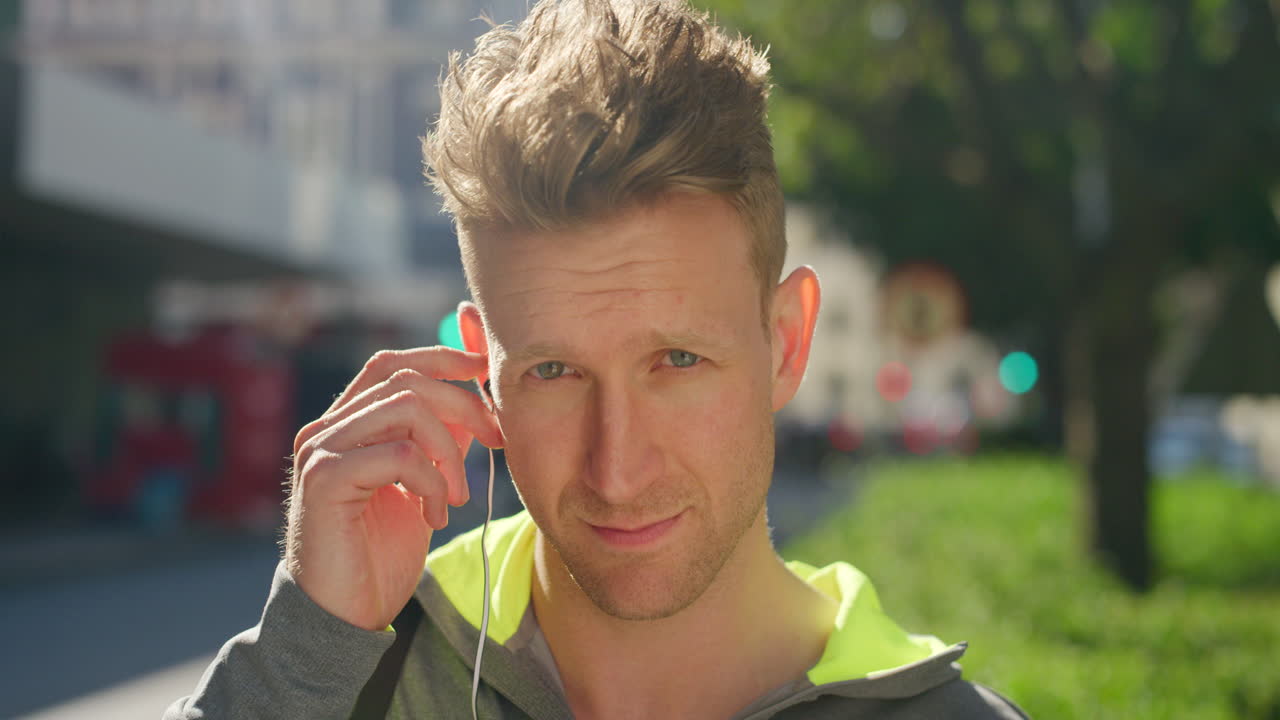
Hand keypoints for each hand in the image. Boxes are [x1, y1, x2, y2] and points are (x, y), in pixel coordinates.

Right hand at [285, 347, 502, 630]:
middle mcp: (325, 429)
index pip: (392, 366)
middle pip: (407, 381)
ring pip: (407, 409)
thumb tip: (479, 395)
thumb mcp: (424, 486)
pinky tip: (435, 517)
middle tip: (497, 442)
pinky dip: (433, 482)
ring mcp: (320, 450)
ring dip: (450, 451)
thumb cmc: (379, 556)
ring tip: (457, 498)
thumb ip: (442, 441)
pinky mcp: (325, 478)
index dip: (441, 358)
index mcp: (345, 426)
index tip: (485, 366)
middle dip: (465, 406)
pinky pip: (400, 454)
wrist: (344, 616)